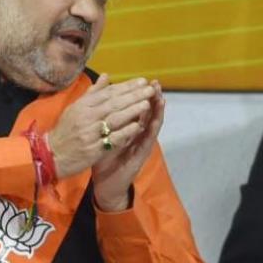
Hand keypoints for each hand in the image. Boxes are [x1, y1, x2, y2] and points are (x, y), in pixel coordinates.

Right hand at [47, 74, 155, 178]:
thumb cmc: (65, 131)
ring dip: (132, 111)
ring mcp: (90, 133)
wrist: (51, 155)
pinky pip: (112, 139)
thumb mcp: (75, 108)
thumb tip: (107, 76)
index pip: (108, 93)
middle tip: (150, 89)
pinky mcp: (93, 149)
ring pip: (114, 119)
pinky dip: (125, 132)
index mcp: (83, 106)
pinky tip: (138, 126)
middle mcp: (86, 117)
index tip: (142, 81)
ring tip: (147, 103)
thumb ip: (93, 93)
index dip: (126, 87)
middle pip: (113, 104)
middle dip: (133, 95)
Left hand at [92, 80, 165, 211]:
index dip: (140, 94)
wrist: (105, 183)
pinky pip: (146, 142)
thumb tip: (102, 103)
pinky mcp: (141, 157)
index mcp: (129, 128)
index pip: (137, 108)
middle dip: (152, 98)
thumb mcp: (103, 135)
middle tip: (156, 83)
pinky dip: (151, 131)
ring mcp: (141, 146)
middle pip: (148, 113)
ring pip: (152, 126)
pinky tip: (154, 121)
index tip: (144, 79)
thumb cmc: (105, 159)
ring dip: (157, 112)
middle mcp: (138, 135)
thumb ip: (104, 118)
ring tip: (161, 98)